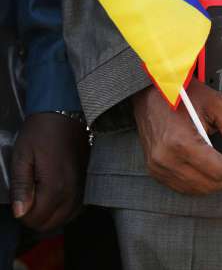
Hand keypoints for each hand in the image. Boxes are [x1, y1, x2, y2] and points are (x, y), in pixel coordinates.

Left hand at [11, 113, 88, 231]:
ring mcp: (82, 187)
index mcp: (55, 186)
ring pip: (66, 218)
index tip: (19, 200)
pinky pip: (76, 208)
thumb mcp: (22, 156)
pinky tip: (54, 198)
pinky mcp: (87, 182)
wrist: (66, 114)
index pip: (36, 219)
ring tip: (39, 199)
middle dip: (36, 218)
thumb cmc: (42, 131)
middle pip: (52, 223)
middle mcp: (72, 191)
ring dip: (50, 216)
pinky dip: (64, 210)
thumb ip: (21, 187)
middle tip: (26, 200)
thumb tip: (20, 212)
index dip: (22, 215)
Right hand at [132, 79, 221, 194]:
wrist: (152, 90)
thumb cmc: (185, 93)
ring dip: (212, 179)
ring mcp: (158, 167)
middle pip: (210, 185)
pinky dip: (197, 180)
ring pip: (197, 190)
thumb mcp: (218, 106)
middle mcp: (166, 159)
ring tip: (214, 158)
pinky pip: (183, 187)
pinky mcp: (154, 170)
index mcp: (182, 142)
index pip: (220, 172)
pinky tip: (200, 163)